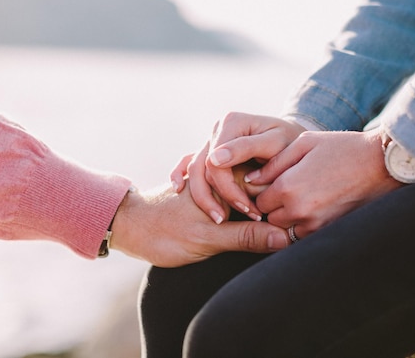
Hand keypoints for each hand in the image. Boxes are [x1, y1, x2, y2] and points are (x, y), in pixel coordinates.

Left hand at [109, 182, 289, 267]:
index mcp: (223, 180)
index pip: (265, 184)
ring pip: (246, 190)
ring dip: (256, 207)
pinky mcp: (205, 191)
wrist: (128, 226)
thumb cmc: (164, 233)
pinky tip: (249, 222)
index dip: (279, 203)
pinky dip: (241, 206)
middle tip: (279, 225)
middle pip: (258, 185)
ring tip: (265, 226)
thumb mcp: (209, 239)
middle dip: (269, 203)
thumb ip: (246, 237)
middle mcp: (219, 175)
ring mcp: (212, 182)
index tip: (286, 221)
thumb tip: (283, 238)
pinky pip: (231, 195)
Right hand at [171, 112, 304, 222]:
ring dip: (202, 196)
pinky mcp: (208, 149)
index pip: (217, 164)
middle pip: (203, 168)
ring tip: (219, 219)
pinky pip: (186, 162)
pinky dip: (179, 175)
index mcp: (231, 123)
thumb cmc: (290, 143)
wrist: (294, 137)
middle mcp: (218, 128)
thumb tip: (215, 160)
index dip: (230, 191)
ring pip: (194, 170)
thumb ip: (246, 149)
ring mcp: (211, 139)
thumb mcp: (275, 144)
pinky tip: (178, 190)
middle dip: (216, 198)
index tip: (250, 212)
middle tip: (233, 221)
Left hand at [246, 129, 402, 237]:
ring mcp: (314, 225)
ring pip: (285, 229)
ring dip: (288, 217)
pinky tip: (316, 205)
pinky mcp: (328, 232)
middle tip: (290, 189)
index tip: (275, 182)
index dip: (264, 191)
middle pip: (269, 217)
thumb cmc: (341, 148)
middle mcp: (298, 210)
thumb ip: (273, 163)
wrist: (380, 164)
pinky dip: (304, 225)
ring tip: (305, 196)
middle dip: (274, 205)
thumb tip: (250, 179)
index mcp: (288, 187)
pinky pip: (303, 236)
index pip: (258, 200)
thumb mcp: (304, 144)